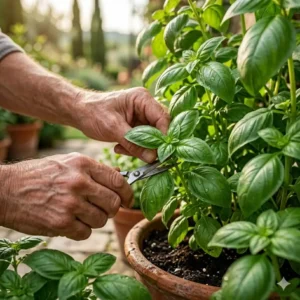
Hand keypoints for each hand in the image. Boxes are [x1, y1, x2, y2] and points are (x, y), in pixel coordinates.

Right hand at [0, 153, 132, 239]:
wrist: (6, 190)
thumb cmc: (39, 174)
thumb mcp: (67, 162)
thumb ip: (94, 170)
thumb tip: (120, 177)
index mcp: (83, 164)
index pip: (118, 181)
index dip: (127, 193)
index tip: (127, 199)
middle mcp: (79, 182)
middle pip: (113, 203)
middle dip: (112, 208)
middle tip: (103, 208)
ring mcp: (70, 204)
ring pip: (101, 220)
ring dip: (95, 220)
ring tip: (81, 214)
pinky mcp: (60, 223)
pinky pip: (86, 233)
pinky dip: (82, 230)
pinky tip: (70, 222)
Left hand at [75, 87, 169, 162]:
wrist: (79, 113)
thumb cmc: (93, 113)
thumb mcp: (113, 128)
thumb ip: (134, 143)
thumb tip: (153, 158)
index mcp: (142, 99)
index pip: (163, 118)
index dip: (163, 136)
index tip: (159, 153)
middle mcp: (145, 106)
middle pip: (160, 129)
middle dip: (150, 144)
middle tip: (141, 155)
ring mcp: (142, 117)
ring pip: (152, 138)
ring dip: (139, 148)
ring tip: (121, 148)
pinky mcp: (137, 126)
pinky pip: (143, 141)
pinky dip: (134, 148)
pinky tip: (119, 147)